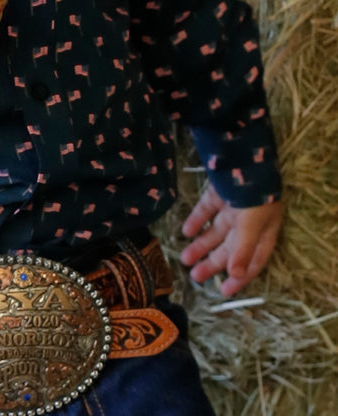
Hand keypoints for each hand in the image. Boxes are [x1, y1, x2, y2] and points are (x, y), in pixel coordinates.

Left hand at [180, 183, 282, 297]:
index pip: (252, 261)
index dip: (240, 277)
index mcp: (263, 232)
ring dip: (201, 245)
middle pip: (230, 248)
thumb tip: (236, 275)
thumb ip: (244, 250)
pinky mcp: (219, 193)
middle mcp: (248, 222)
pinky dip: (196, 221)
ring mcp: (233, 207)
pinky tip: (184, 231)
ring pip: (215, 231)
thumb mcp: (252, 224)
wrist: (245, 156)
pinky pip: (206, 211)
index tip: (224, 292)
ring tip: (185, 259)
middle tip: (195, 277)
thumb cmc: (255, 195)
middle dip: (213, 263)